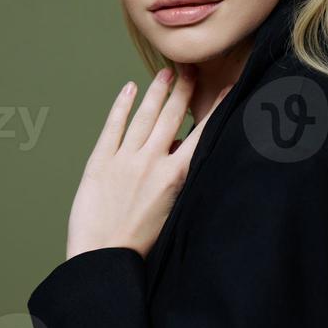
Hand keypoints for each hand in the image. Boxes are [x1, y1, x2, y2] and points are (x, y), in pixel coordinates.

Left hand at [66, 66, 232, 260]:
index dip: (216, 108)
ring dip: (157, 92)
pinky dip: (122, 105)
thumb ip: (177, 177)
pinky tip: (130, 89)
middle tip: (191, 69)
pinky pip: (113, 126)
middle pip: (172, 116)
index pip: (202, 133)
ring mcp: (124, 159)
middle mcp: (152, 162)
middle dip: (184, 90)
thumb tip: (178, 148)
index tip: (228, 89)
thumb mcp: (171, 210)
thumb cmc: (140, 243)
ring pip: (144, 116)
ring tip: (166, 73)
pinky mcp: (99, 162)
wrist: (103, 258)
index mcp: (175, 176)